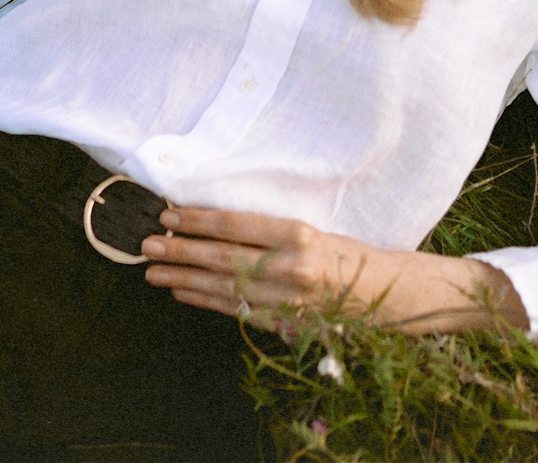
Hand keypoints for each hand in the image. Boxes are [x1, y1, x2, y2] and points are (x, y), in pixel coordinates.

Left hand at [142, 207, 525, 336]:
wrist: (390, 295)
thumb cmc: (349, 252)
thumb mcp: (313, 228)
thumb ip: (269, 230)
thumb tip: (214, 221)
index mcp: (299, 235)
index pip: (235, 226)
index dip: (197, 221)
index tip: (168, 214)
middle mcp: (291, 269)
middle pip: (222, 258)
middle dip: (180, 251)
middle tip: (147, 244)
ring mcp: (288, 301)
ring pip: (223, 288)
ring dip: (184, 279)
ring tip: (154, 270)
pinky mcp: (286, 324)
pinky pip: (236, 311)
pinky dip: (206, 301)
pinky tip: (183, 292)